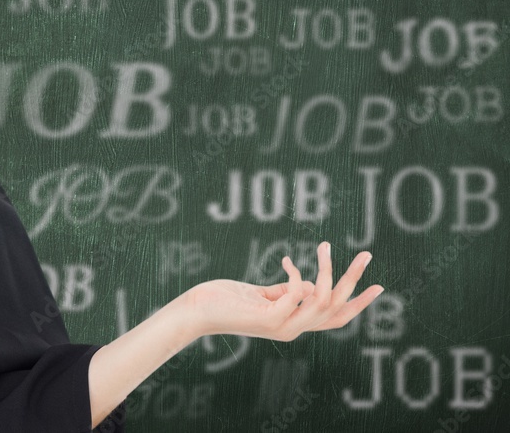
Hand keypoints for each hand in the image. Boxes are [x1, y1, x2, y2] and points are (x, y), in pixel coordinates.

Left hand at [183, 241, 382, 340]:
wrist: (196, 312)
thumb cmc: (225, 300)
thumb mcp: (260, 294)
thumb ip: (284, 291)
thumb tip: (308, 284)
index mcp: (293, 323)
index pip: (335, 317)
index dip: (358, 303)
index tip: (378, 286)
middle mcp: (292, 329)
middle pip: (336, 308)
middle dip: (354, 281)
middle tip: (367, 254)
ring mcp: (281, 327)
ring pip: (322, 301)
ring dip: (328, 271)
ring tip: (324, 245)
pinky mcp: (268, 318)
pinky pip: (295, 295)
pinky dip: (296, 276)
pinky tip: (286, 262)